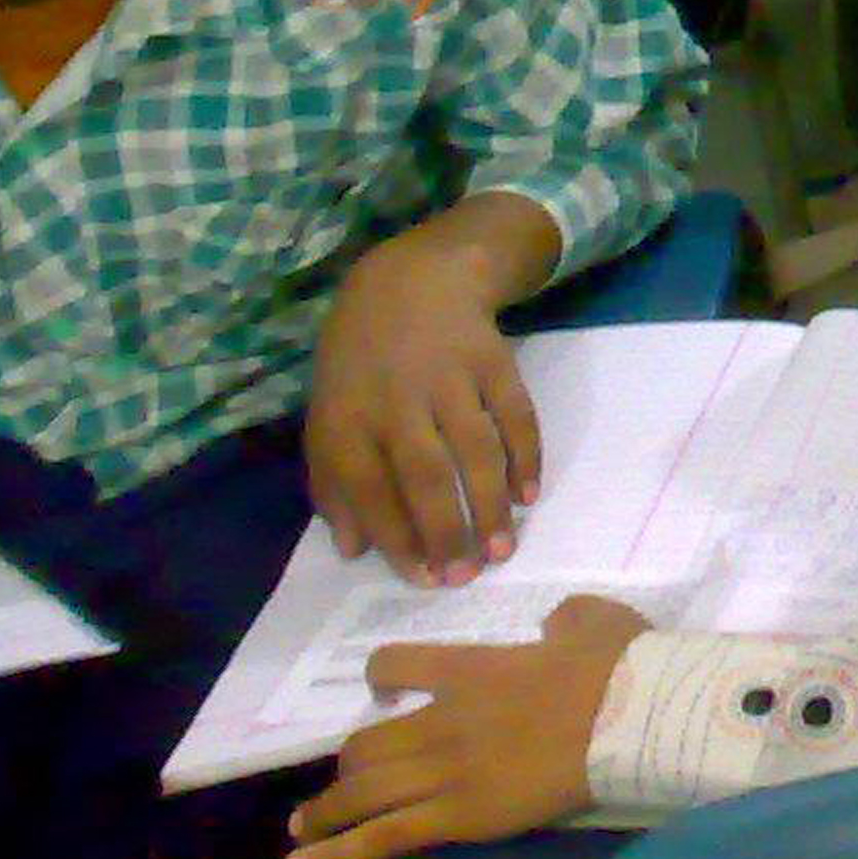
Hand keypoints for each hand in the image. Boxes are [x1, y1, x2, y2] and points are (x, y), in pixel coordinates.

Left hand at [279, 597, 643, 858]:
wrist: (631, 714)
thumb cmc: (616, 666)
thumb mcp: (588, 619)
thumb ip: (561, 621)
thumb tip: (554, 628)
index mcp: (468, 667)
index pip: (394, 665)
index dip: (379, 678)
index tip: (380, 690)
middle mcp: (441, 719)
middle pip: (364, 744)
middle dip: (348, 766)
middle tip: (346, 782)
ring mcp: (445, 770)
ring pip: (360, 793)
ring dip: (324, 814)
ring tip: (302, 832)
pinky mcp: (458, 815)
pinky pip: (382, 837)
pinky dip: (336, 857)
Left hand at [307, 229, 542, 585]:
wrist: (411, 280)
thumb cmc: (362, 363)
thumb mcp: (328, 415)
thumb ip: (334, 482)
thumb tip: (354, 549)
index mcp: (348, 415)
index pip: (369, 488)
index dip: (396, 538)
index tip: (422, 579)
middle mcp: (398, 398)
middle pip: (426, 474)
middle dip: (447, 531)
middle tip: (466, 576)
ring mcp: (450, 376)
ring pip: (475, 449)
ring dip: (490, 504)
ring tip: (502, 550)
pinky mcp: (494, 359)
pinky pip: (516, 414)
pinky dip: (526, 456)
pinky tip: (528, 495)